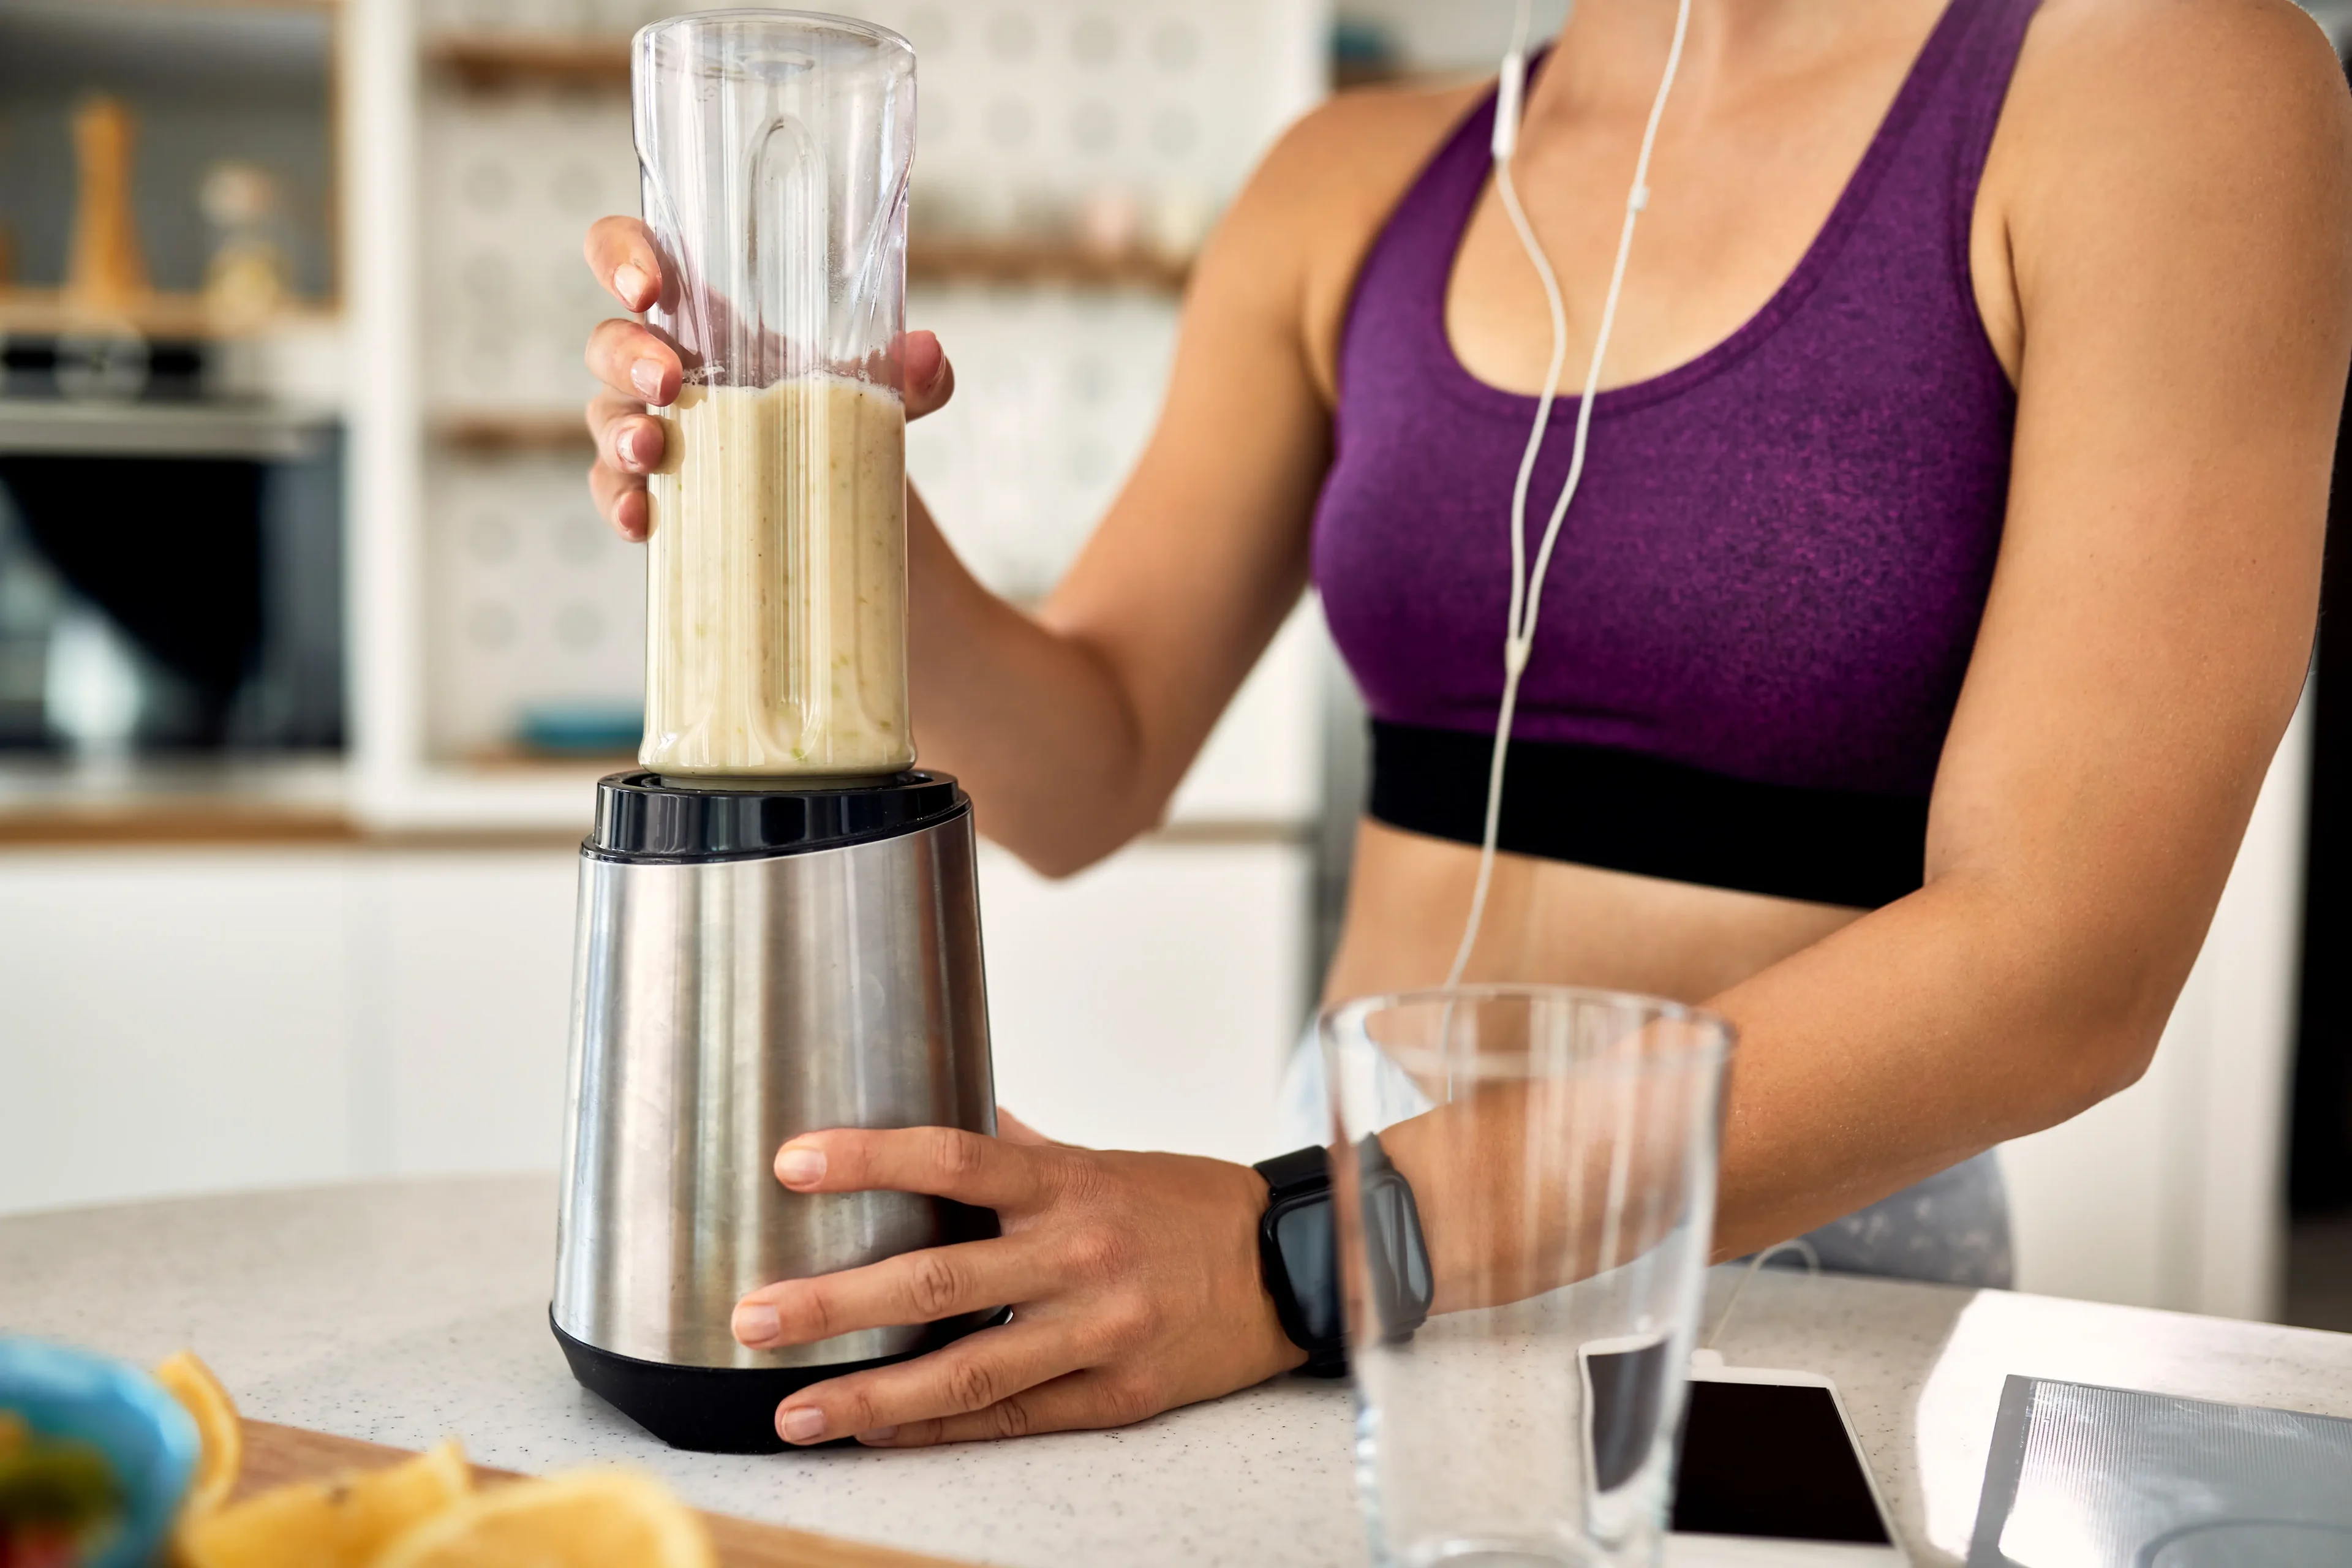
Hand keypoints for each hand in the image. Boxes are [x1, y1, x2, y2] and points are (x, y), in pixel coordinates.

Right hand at [579, 215, 957, 540]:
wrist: (840, 504)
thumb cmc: (836, 416)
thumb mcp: (880, 393)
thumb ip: (910, 375)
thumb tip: (927, 354)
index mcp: (704, 315)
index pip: (633, 256)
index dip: (621, 256)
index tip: (649, 285)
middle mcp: (663, 363)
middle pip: (607, 340)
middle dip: (626, 353)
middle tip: (667, 378)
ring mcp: (649, 427)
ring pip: (604, 416)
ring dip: (620, 430)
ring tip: (652, 449)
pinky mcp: (652, 492)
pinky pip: (613, 493)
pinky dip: (622, 505)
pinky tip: (645, 521)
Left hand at [728, 1111, 1305, 1445]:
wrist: (1288, 1267)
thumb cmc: (1183, 1206)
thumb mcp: (1101, 1159)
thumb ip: (1017, 1144)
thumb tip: (940, 1101)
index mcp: (1068, 1183)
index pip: (954, 1156)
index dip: (869, 1158)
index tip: (791, 1163)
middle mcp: (1079, 1255)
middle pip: (939, 1279)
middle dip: (835, 1302)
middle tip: (754, 1315)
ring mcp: (1097, 1332)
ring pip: (967, 1372)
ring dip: (869, 1395)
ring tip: (793, 1407)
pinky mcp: (1116, 1396)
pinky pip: (1012, 1419)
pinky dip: (936, 1430)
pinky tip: (874, 1433)